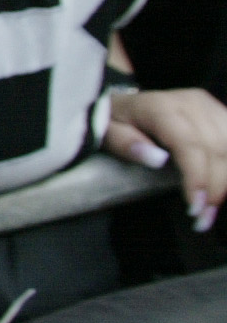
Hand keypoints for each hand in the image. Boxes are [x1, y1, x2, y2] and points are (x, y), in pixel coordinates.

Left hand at [106, 87, 226, 231]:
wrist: (127, 103)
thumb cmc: (116, 121)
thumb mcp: (107, 132)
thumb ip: (125, 144)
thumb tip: (157, 159)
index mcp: (160, 107)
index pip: (188, 143)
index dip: (196, 177)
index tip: (194, 207)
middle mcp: (191, 104)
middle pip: (215, 149)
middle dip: (214, 188)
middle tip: (202, 219)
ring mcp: (209, 107)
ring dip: (225, 182)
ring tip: (211, 210)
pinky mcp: (220, 114)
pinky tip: (221, 188)